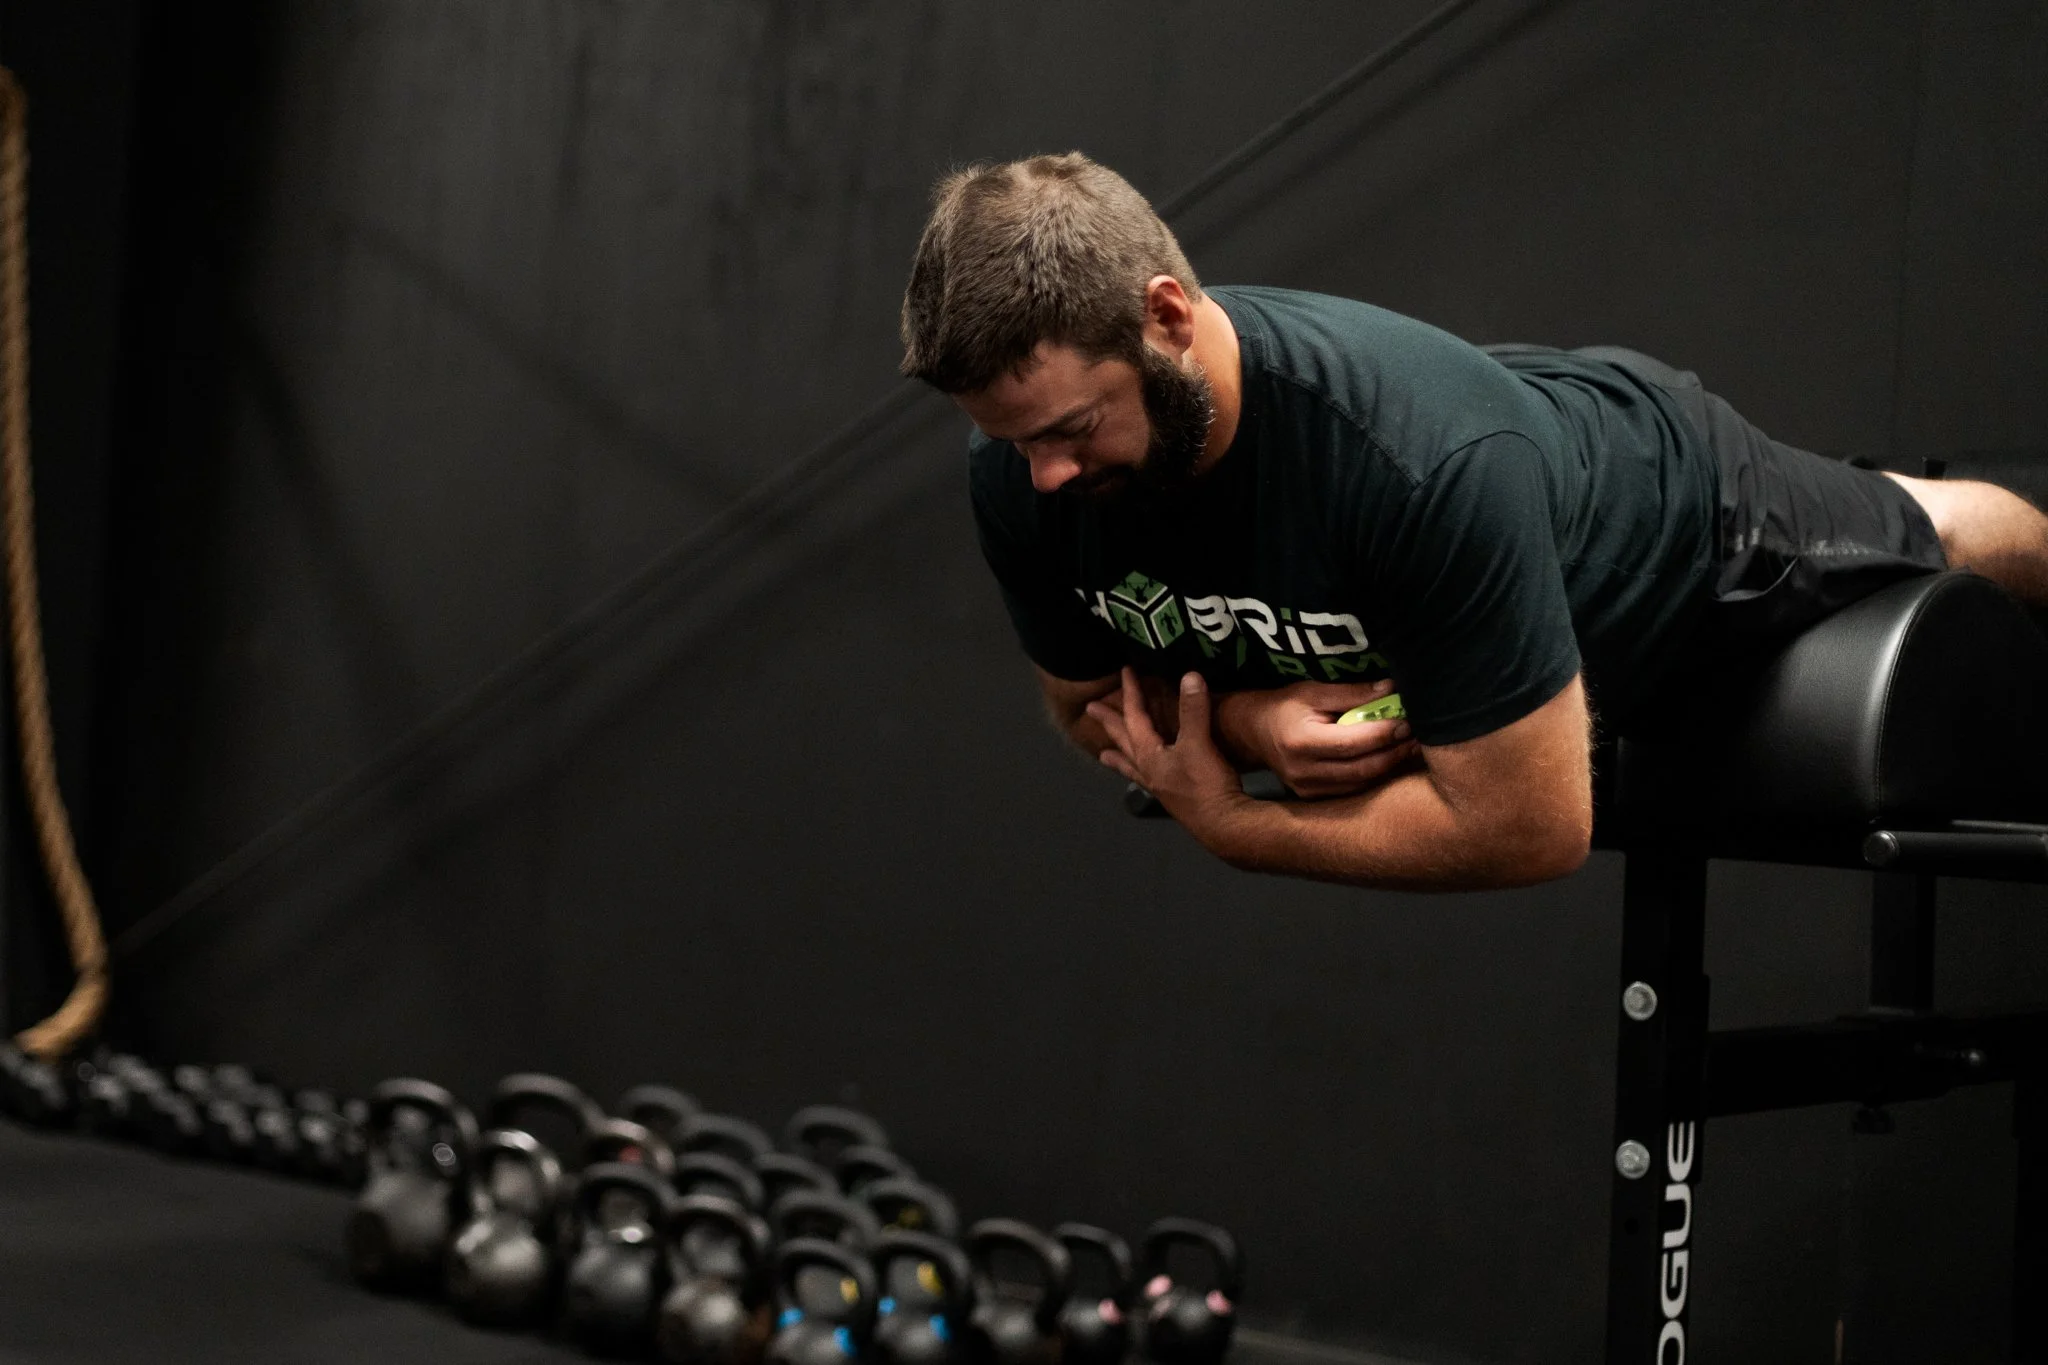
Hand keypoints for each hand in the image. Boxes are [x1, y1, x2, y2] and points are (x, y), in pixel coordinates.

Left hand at [1087, 668, 1244, 829]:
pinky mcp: (1174, 800)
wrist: (1223, 826)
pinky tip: (1147, 780)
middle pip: (1123, 742)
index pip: (1135, 718)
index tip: (1125, 671)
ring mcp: (1160, 788)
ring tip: (1104, 756)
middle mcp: (1148, 771)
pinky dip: (1141, 775)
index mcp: (1149, 755)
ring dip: (1118, 756)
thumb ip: (1193, 710)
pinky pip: (1148, 781)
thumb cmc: (1206, 784)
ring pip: (1132, 766)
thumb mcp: (1199, 743)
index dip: (1131, 692)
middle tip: (1091, 709)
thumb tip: (1190, 675)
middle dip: (1109, 723)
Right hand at [1213, 678, 1419, 797]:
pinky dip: (1375, 776)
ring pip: (1362, 783)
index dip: (1384, 732)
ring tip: (1411, 748)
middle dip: (1395, 752)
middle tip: (1419, 736)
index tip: (1408, 719)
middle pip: (1363, 767)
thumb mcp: (1312, 691)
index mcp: (1301, 742)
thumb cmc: (1284, 707)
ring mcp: (1308, 790)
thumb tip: (1391, 689)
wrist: (1252, 734)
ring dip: (1390, 766)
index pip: (1353, 741)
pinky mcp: (1314, 799)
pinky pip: (1353, 790)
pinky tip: (1391, 761)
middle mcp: (1304, 772)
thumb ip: (1351, 694)